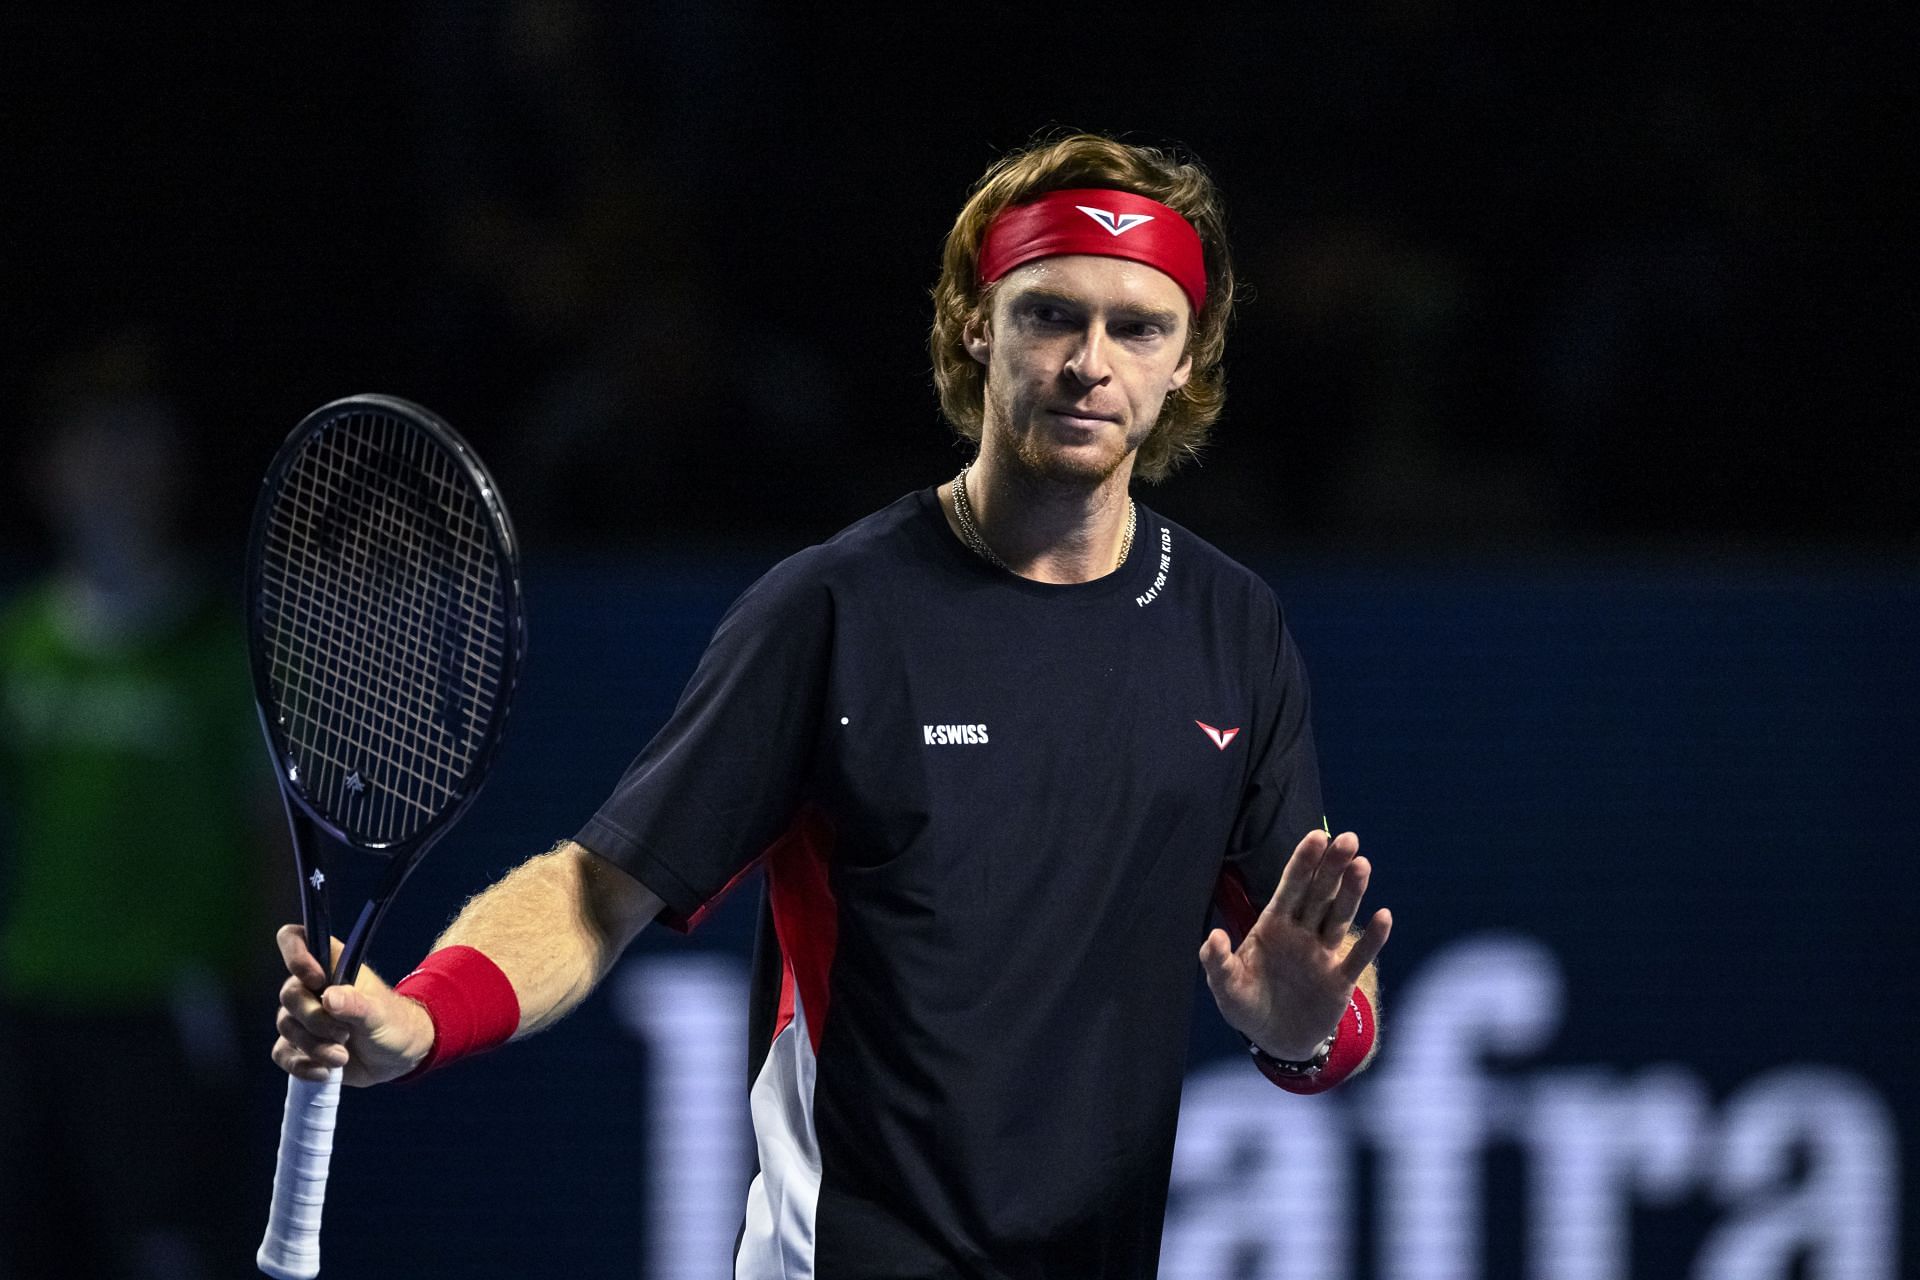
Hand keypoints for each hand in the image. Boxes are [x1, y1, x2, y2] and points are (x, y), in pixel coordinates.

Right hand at [271, 925, 434, 1086]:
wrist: (397, 1057)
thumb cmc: (393, 1023)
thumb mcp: (379, 1013)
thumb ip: (357, 1004)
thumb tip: (329, 997)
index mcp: (332, 964)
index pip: (297, 939)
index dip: (295, 953)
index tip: (315, 978)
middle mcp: (312, 987)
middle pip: (289, 994)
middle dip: (314, 1020)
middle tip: (344, 1034)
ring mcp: (304, 1017)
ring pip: (286, 1026)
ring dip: (313, 1046)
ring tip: (342, 1056)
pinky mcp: (299, 1044)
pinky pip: (282, 1052)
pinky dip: (301, 1065)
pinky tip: (325, 1072)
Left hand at [1199, 831, 1391, 1059]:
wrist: (1275, 1040)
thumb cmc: (1247, 1004)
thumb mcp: (1225, 987)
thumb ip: (1218, 961)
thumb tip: (1214, 936)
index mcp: (1273, 926)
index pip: (1289, 888)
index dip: (1303, 863)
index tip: (1316, 836)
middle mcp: (1301, 933)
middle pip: (1319, 894)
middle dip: (1332, 867)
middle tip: (1347, 838)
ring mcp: (1323, 955)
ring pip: (1340, 917)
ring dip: (1352, 892)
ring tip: (1362, 864)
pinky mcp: (1340, 981)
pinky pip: (1358, 956)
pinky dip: (1372, 939)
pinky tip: (1384, 916)